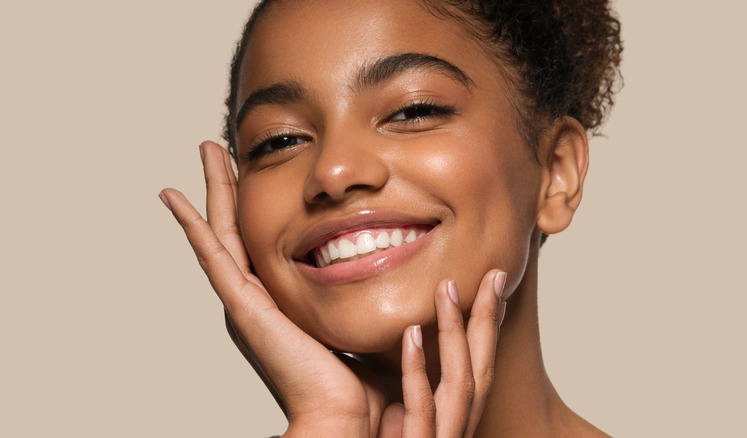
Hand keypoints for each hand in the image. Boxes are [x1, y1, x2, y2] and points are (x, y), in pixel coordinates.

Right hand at [160, 141, 505, 436]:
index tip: (256, 173)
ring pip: (223, 233)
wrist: (349, 423)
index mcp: (285, 304)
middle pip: (239, 229)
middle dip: (230, 188)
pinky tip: (175, 198)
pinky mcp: (244, 307)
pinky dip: (193, 226)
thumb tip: (399, 268)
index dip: (258, 206)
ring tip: (205, 152)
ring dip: (213, 191)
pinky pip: (214, 256)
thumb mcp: (367, 323)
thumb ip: (373, 298)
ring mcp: (248, 302)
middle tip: (218, 151)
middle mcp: (260, 300)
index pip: (267, 242)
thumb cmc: (365, 386)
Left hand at [377, 273, 506, 437]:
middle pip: (480, 371)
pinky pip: (419, 408)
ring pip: (459, 383)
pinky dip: (417, 369)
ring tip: (447, 287)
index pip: (477, 374)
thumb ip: (398, 418)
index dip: (489, 333)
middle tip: (494, 274)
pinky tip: (412, 333)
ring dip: (455, 331)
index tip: (496, 293)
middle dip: (488, 321)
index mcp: (450, 428)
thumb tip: (393, 402)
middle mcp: (452, 434)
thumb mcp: (394, 437)